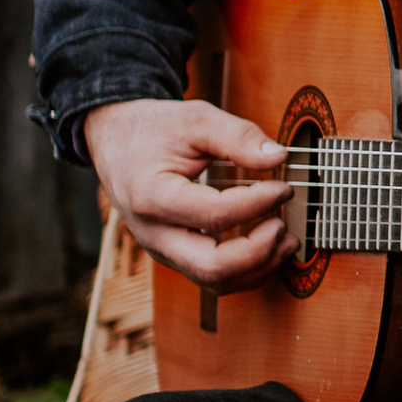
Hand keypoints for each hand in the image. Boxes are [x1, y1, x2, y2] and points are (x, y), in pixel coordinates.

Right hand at [84, 97, 287, 287]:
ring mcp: (162, 249)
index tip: (283, 187)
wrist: (116, 142)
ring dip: (257, 267)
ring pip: (214, 281)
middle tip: (283, 225)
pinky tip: (268, 245)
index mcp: (153, 196)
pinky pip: (212, 277)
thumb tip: (279, 157)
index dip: (258, 204)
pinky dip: (246, 269)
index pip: (216, 216)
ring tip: (285, 239)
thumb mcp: (194, 119)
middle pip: (212, 267)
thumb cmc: (153, 130)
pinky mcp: (174, 255)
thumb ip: (237, 136)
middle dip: (258, 253)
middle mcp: (154, 233)